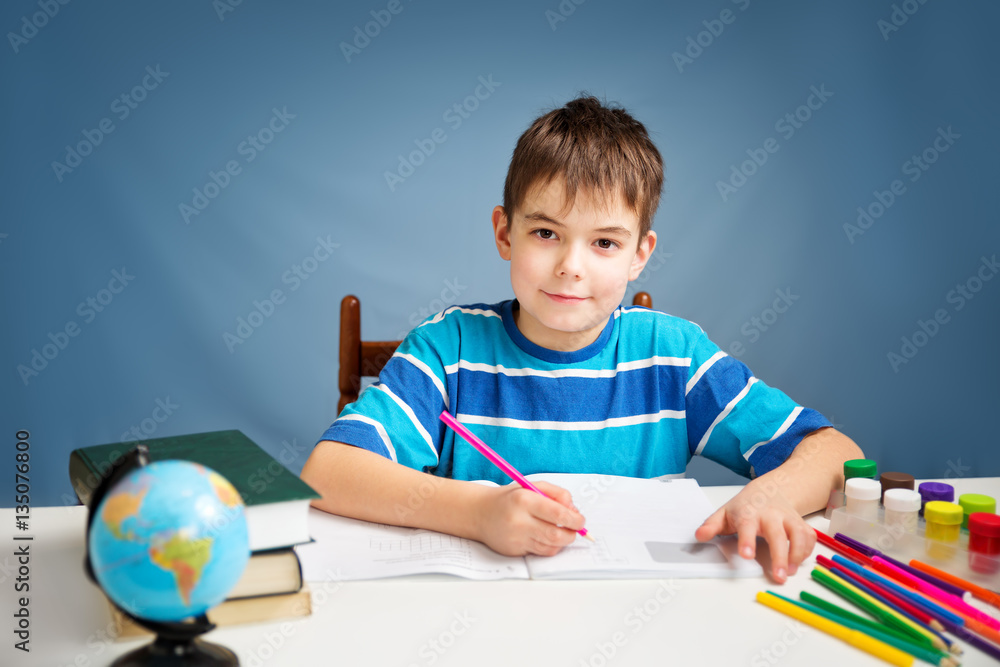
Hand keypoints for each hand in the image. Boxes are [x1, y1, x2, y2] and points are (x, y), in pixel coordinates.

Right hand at [474, 481, 586, 556]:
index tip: (581, 521)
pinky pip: (540, 553)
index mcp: (525, 500)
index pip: (558, 514)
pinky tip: (546, 537)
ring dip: (562, 541)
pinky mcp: (514, 551)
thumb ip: (557, 494)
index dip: (575, 520)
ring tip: (560, 531)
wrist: (481, 513)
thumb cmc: (510, 498)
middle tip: (575, 529)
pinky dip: (549, 546)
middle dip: (572, 534)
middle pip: (556, 535)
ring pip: (550, 547)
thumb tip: (574, 511)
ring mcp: (516, 538)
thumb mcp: (532, 486)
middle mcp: (519, 520)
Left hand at [694, 481, 815, 583]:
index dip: (748, 540)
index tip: (746, 555)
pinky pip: (809, 537)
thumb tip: (699, 537)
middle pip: (778, 535)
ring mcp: (788, 519)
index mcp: (749, 513)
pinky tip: (797, 563)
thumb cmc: (746, 506)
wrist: (771, 490)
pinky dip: (807, 551)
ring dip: (797, 555)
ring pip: (799, 535)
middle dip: (779, 555)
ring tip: (789, 573)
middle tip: (778, 576)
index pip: (747, 526)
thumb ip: (711, 526)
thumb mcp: (724, 513)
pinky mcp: (801, 524)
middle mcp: (771, 516)